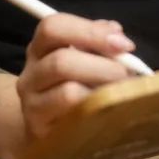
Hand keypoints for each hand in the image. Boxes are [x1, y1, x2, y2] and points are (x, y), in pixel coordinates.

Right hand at [16, 13, 136, 142]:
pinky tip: (109, 110)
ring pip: (68, 92)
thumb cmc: (74, 83)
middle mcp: (30, 74)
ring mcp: (31, 104)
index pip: (53, 27)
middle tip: (128, 74)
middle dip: (103, 66)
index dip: (90, 31)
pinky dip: (97, 110)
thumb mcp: (84, 56)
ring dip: (102, 89)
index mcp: (40, 47)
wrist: (51, 128)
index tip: (124, 43)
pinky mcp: (41, 131)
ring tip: (121, 92)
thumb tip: (116, 33)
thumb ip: (98, 40)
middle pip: (61, 61)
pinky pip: (74, 118)